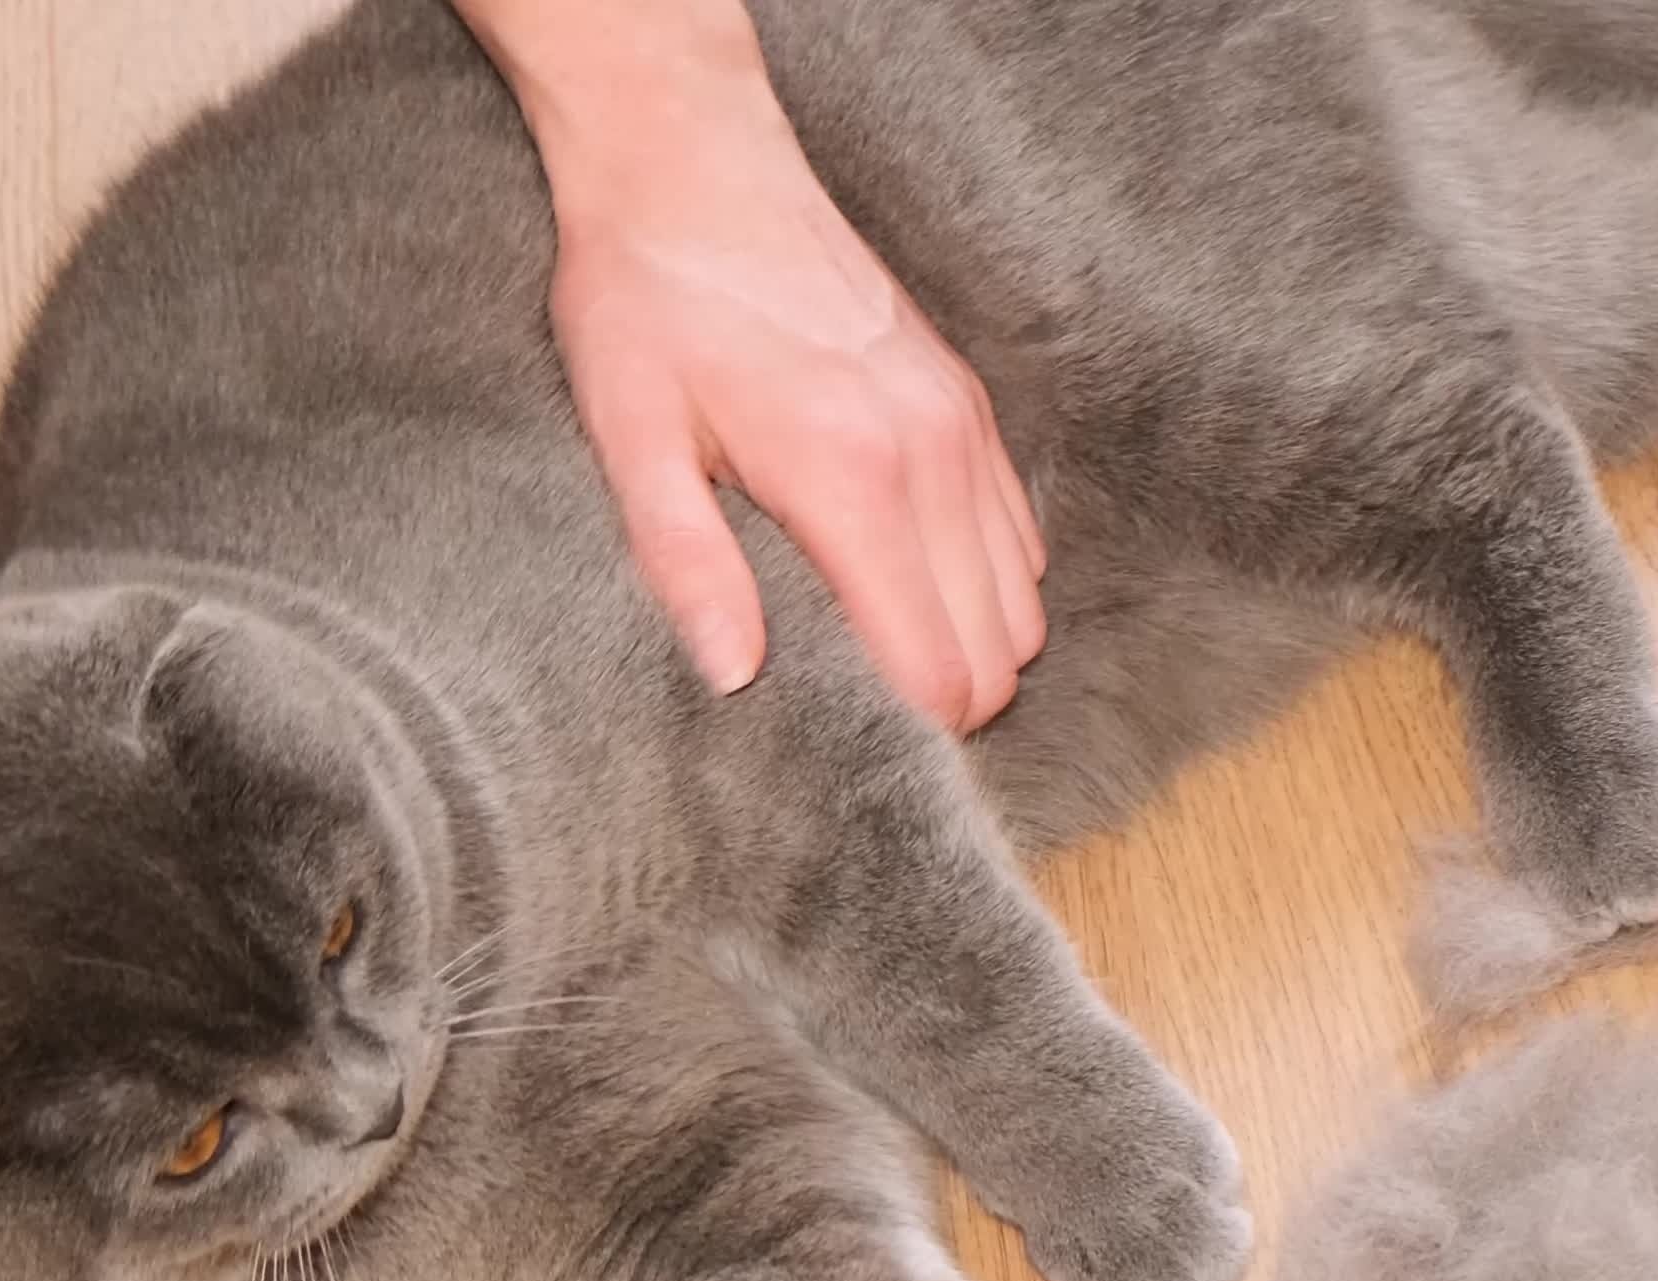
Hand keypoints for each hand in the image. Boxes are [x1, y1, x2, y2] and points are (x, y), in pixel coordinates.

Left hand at [540, 118, 1044, 728]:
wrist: (694, 166)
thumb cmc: (646, 301)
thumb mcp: (632, 434)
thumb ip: (687, 563)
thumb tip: (735, 677)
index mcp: (850, 478)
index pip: (937, 669)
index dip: (908, 730)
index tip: (853, 737)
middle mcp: (932, 456)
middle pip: (999, 654)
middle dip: (945, 702)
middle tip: (862, 705)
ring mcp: (963, 427)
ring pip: (1026, 604)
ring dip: (971, 645)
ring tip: (886, 646)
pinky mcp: (969, 402)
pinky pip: (1023, 538)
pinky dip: (988, 583)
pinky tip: (910, 577)